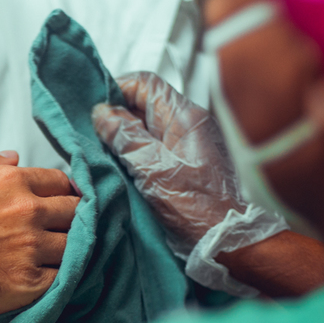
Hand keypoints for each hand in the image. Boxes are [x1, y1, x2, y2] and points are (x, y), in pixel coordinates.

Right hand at [0, 153, 78, 322]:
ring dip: (67, 250)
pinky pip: (61, 280)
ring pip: (73, 247)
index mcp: (10, 181)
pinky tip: (45, 279)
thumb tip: (14, 158)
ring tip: (54, 257)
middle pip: (74, 212)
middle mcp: (26, 212)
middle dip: (71, 219)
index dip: (61, 192)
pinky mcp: (26, 285)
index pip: (59, 182)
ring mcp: (29, 249)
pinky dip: (58, 279)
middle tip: (61, 230)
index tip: (59, 203)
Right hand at [92, 72, 245, 253]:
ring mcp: (190, 142)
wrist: (227, 239)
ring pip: (149, 126)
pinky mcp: (188, 162)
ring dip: (127, 137)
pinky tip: (127, 168)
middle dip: (118, 117)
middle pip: (145, 104)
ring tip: (109, 155)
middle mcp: (190, 124)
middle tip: (99, 138)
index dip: (117, 91)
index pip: (145, 83)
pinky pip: (157, 146)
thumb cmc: (197, 207)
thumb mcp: (151, 169)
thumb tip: (103, 113)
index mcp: (184, 116)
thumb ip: (125, 137)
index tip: (97, 112)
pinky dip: (138, 152)